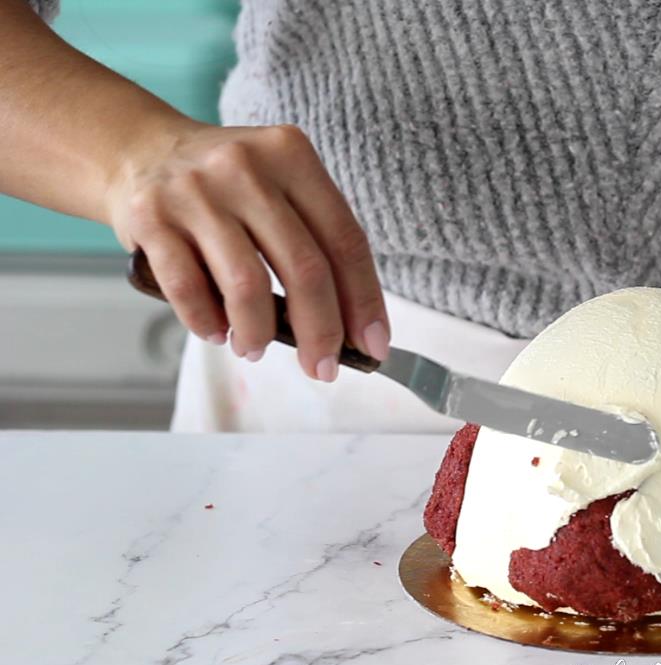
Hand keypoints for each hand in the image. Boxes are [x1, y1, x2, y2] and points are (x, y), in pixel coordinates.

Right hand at [104, 120, 389, 380]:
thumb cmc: (225, 185)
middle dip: (320, 331)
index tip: (373, 345)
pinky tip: (217, 333)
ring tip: (255, 348)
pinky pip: (188, 288)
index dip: (364, 301)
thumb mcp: (278, 185)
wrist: (136, 150)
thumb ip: (313, 240)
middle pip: (304, 267)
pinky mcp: (149, 217)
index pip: (345, 240)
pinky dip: (207, 322)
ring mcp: (194, 191)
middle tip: (323, 367)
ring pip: (247, 284)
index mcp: (291, 156)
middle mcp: (246, 168)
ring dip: (258, 332)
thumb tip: (349, 326)